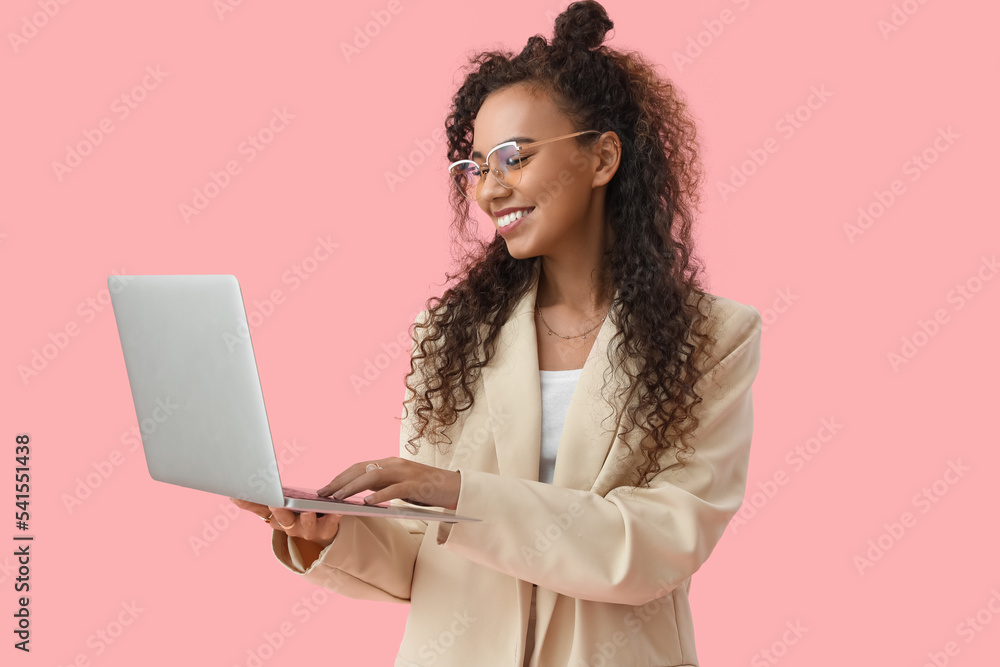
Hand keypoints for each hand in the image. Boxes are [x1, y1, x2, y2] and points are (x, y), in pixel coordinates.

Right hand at [228, 498, 341, 550]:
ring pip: (307, 524)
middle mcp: (290, 527)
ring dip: (306, 518)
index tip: (242, 495)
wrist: (320, 534)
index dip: (252, 504)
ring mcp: (309, 530)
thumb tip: (232, 496)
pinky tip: (336, 510)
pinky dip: (334, 516)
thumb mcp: (275, 511)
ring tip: (308, 511)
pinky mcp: (327, 529)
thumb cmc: (294, 517)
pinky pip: (331, 523)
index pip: (262, 511)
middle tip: (276, 505)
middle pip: (283, 520)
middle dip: (279, 513)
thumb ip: (256, 504)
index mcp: (276, 520)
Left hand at [317, 457, 460, 510]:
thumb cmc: (425, 489)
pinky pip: (393, 489)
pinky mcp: (415, 485)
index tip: (325, 488)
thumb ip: (382, 485)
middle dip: (339, 481)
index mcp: (389, 463)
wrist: (454, 487)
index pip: (358, 467)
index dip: (340, 477)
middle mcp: (394, 464)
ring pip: (372, 476)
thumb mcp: (399, 484)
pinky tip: (367, 503)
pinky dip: (379, 495)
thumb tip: (359, 494)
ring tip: (338, 498)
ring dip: (353, 487)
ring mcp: (405, 473)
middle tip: (323, 494)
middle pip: (360, 469)